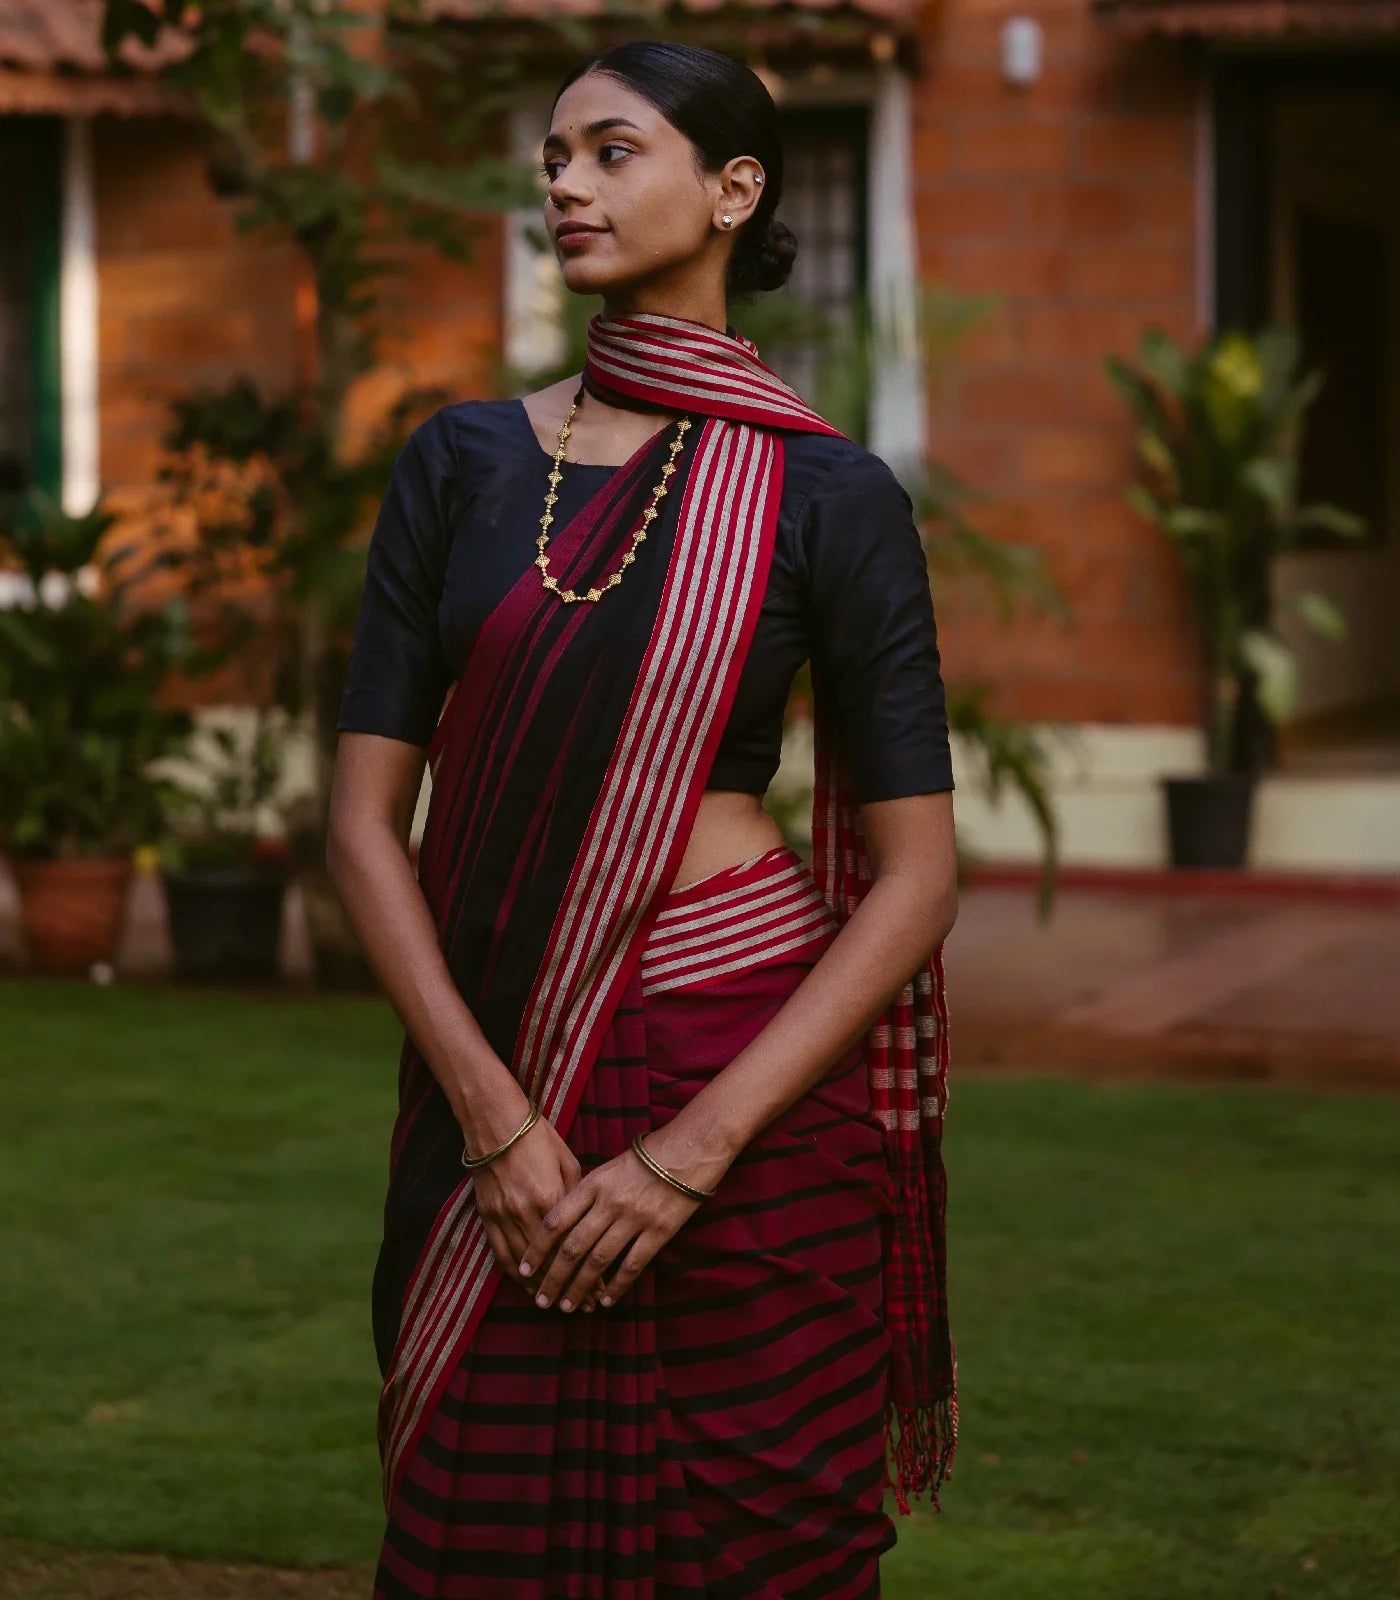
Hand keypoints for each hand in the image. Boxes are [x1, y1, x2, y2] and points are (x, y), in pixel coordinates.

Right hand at [471, 1112, 581, 1294]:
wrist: (496, 1123)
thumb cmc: (537, 1137)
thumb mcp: (567, 1162)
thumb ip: (576, 1196)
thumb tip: (588, 1221)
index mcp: (551, 1198)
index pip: (573, 1248)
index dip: (587, 1273)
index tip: (600, 1292)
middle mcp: (525, 1213)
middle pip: (550, 1263)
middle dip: (568, 1287)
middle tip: (583, 1306)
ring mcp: (503, 1216)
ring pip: (523, 1265)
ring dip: (540, 1287)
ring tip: (556, 1303)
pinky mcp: (487, 1216)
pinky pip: (500, 1253)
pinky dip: (514, 1274)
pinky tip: (525, 1286)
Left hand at [519, 1140, 715, 1313]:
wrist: (688, 1151)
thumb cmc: (643, 1159)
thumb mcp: (606, 1169)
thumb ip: (583, 1194)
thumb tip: (558, 1225)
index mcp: (593, 1185)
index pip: (555, 1221)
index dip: (537, 1249)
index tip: (524, 1270)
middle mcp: (609, 1203)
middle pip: (573, 1247)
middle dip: (553, 1278)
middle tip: (541, 1300)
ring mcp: (634, 1219)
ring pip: (599, 1262)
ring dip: (580, 1288)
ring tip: (568, 1307)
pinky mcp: (659, 1232)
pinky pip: (632, 1265)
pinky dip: (616, 1286)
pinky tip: (605, 1301)